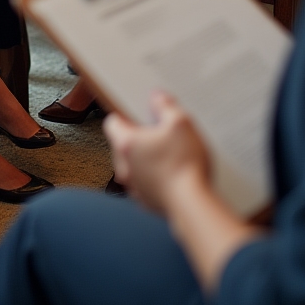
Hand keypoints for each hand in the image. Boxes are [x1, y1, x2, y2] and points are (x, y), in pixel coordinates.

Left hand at [103, 92, 211, 217]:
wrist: (193, 206)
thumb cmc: (184, 166)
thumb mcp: (181, 123)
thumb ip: (166, 106)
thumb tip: (158, 98)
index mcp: (126, 143)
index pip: (112, 121)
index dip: (124, 113)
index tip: (136, 111)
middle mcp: (124, 166)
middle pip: (123, 143)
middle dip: (139, 136)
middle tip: (160, 132)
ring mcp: (134, 186)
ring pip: (133, 164)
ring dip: (147, 158)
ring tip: (170, 153)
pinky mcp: (145, 201)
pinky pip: (145, 182)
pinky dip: (155, 176)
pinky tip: (174, 173)